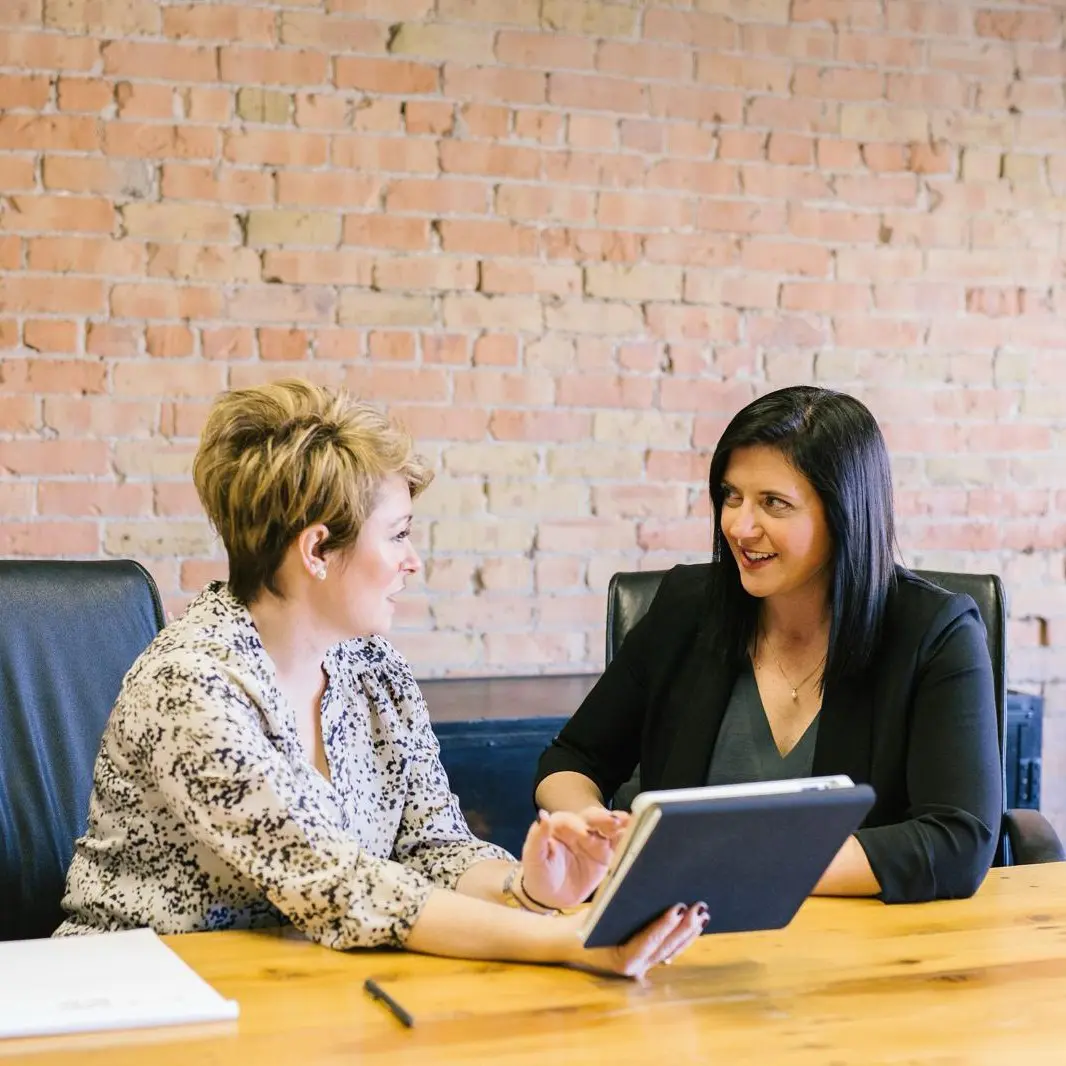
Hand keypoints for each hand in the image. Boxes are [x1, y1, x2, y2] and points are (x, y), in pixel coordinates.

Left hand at [520, 806, 629, 910]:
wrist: (551, 897)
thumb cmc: (539, 874)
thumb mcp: (534, 858)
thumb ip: (537, 837)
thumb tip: (543, 815)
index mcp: (559, 826)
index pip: (570, 820)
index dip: (577, 825)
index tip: (584, 834)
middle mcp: (579, 828)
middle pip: (592, 818)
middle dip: (603, 818)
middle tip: (615, 821)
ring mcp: (594, 840)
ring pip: (608, 827)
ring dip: (620, 824)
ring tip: (631, 822)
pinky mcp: (606, 853)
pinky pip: (618, 843)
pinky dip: (628, 838)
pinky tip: (638, 835)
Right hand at [560, 902, 708, 979]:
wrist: (573, 942)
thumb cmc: (585, 924)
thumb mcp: (598, 913)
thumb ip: (620, 905)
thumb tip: (644, 886)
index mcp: (622, 960)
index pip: (648, 942)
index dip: (664, 926)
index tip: (679, 908)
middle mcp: (636, 969)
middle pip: (665, 947)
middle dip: (684, 927)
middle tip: (699, 907)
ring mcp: (644, 967)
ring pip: (672, 951)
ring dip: (689, 933)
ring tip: (702, 915)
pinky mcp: (648, 961)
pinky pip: (669, 951)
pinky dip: (683, 938)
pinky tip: (695, 926)